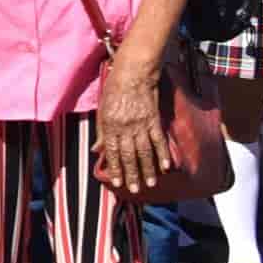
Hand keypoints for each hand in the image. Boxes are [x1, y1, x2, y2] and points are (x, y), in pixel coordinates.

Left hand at [95, 54, 168, 196]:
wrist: (133, 73)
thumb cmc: (114, 90)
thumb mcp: (102, 110)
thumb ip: (101, 131)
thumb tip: (96, 150)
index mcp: (110, 125)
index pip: (112, 152)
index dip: (115, 168)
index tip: (117, 182)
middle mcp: (126, 127)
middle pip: (129, 155)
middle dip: (132, 174)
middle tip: (135, 189)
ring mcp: (141, 124)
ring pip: (145, 151)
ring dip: (148, 169)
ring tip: (150, 183)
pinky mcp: (155, 119)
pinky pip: (159, 140)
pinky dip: (162, 153)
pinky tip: (165, 166)